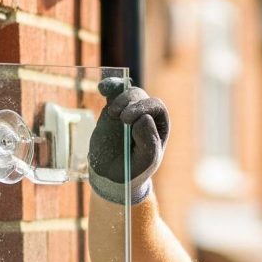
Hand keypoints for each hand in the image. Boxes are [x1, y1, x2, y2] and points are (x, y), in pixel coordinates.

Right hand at [89, 78, 169, 205]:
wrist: (113, 175)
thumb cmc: (134, 169)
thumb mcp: (145, 161)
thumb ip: (148, 141)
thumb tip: (144, 118)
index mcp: (159, 125)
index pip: (156, 107)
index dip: (143, 108)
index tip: (127, 120)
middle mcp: (146, 115)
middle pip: (141, 96)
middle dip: (130, 102)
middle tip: (120, 117)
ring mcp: (129, 111)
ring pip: (127, 93)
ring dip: (120, 97)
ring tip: (112, 113)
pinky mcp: (113, 110)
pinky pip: (113, 93)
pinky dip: (109, 86)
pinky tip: (103, 87)